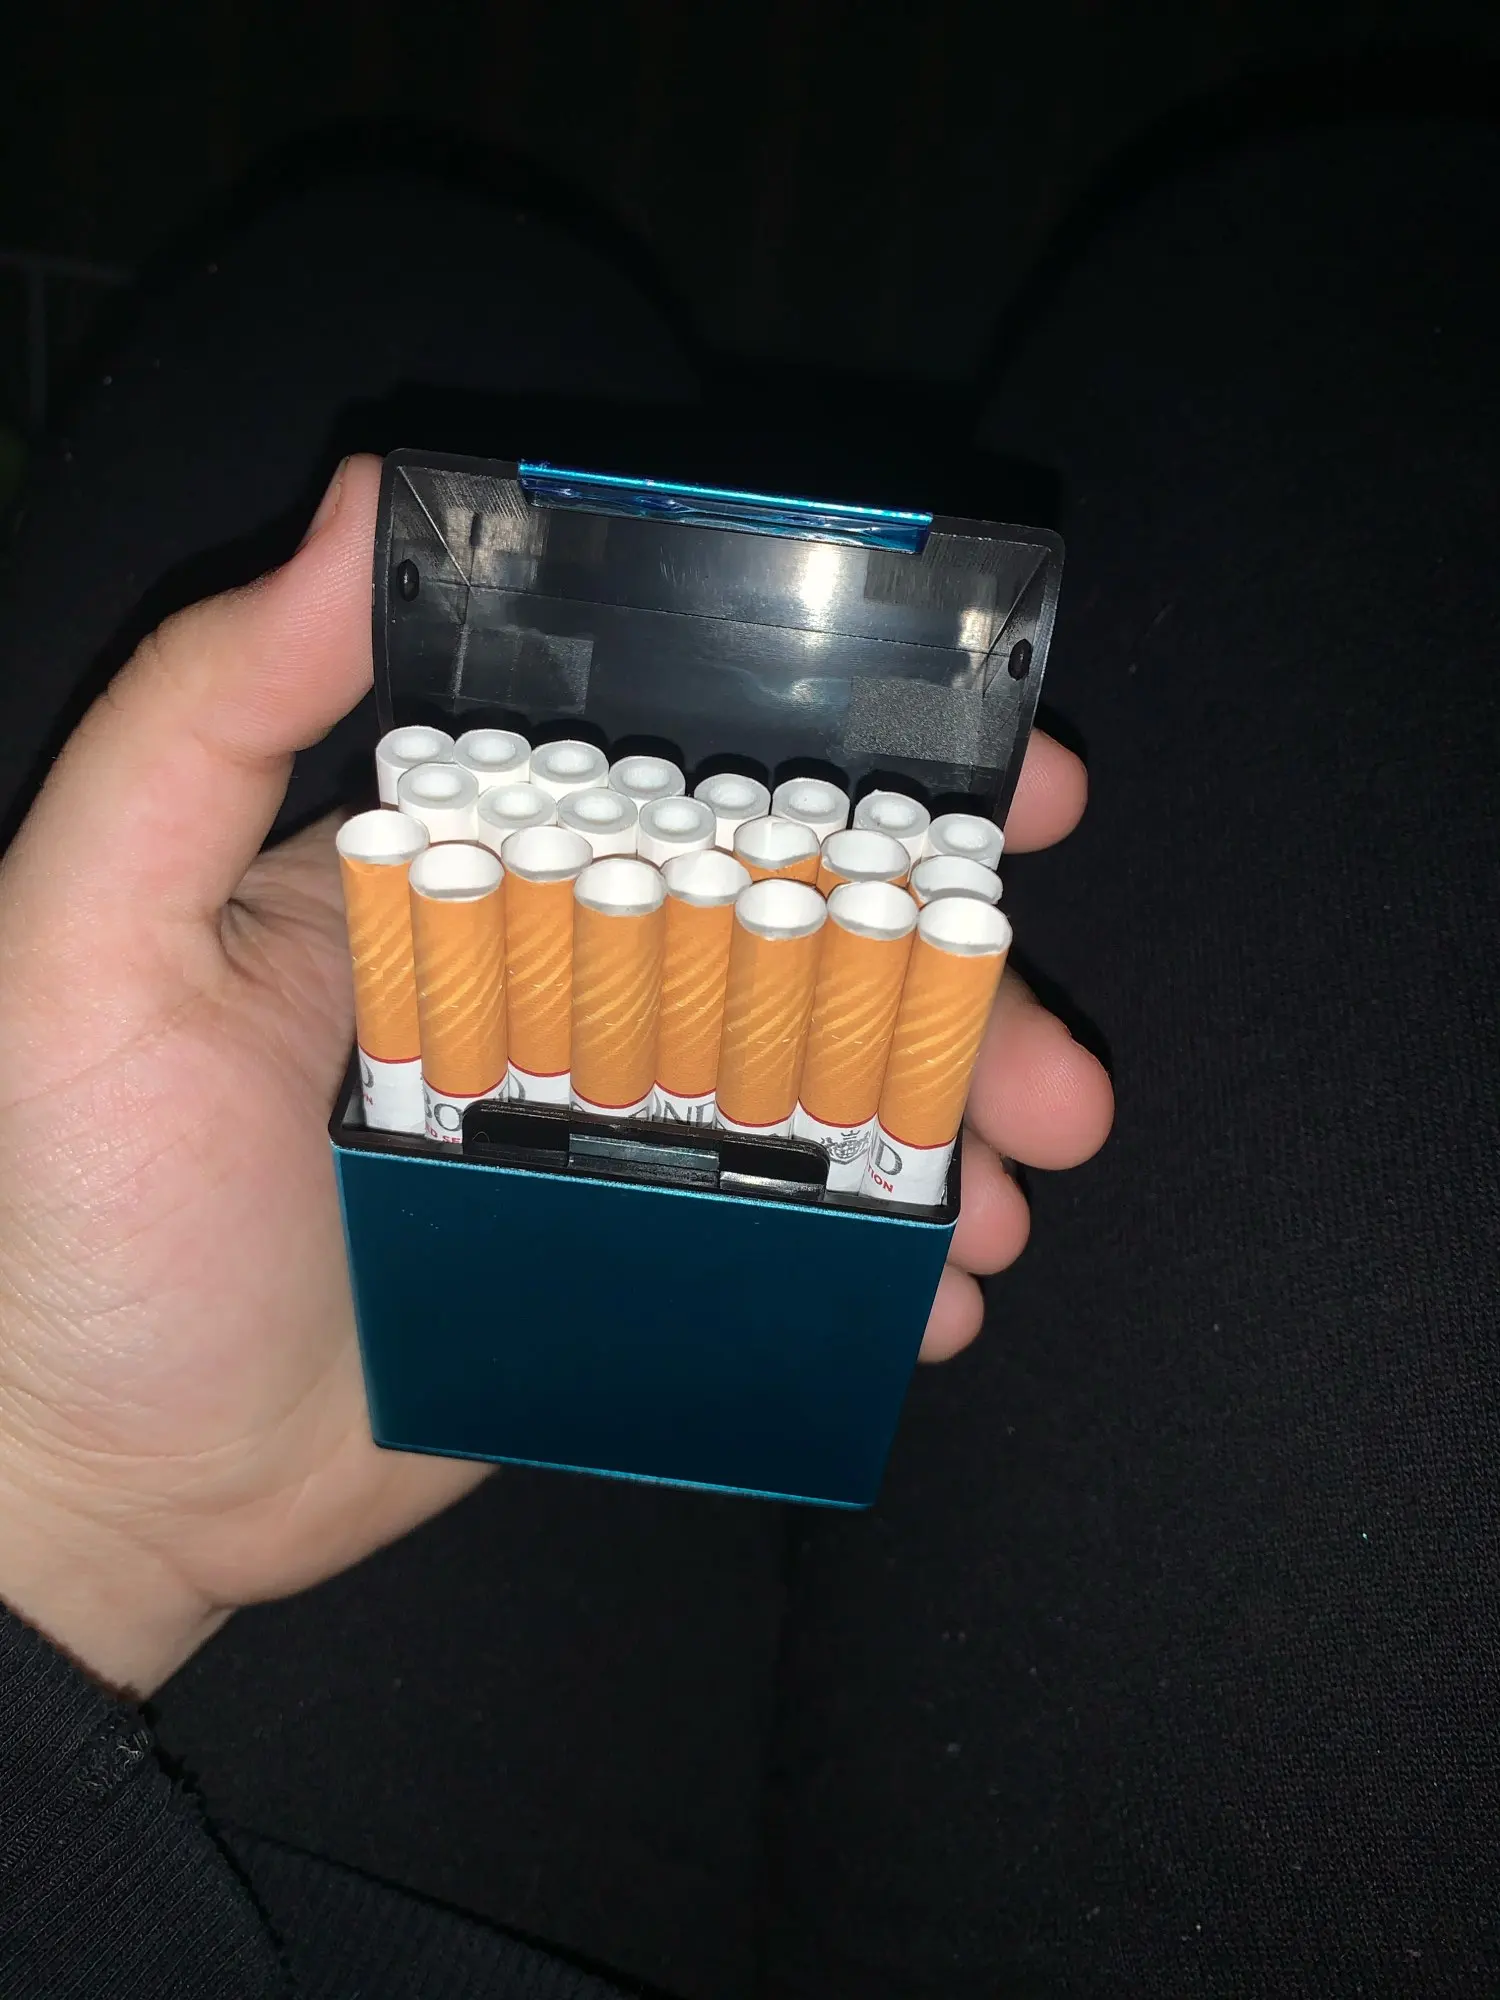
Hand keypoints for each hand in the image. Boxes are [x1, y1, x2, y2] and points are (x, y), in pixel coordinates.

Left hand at [0, 455, 1106, 1697]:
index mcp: (458, 877)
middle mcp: (550, 982)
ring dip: (952, 1131)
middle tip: (1063, 1072)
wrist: (104, 1490)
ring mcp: (603, 1135)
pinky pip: (793, 1239)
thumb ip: (211, 713)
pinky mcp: (629, 1267)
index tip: (1005, 787)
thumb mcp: (91, 934)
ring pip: (824, 1094)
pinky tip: (945, 1294)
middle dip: (958, 986)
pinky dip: (888, 1258)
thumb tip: (367, 499)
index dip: (851, 771)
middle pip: (797, 944)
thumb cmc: (74, 1214)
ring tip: (1019, 1201)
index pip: (681, 784)